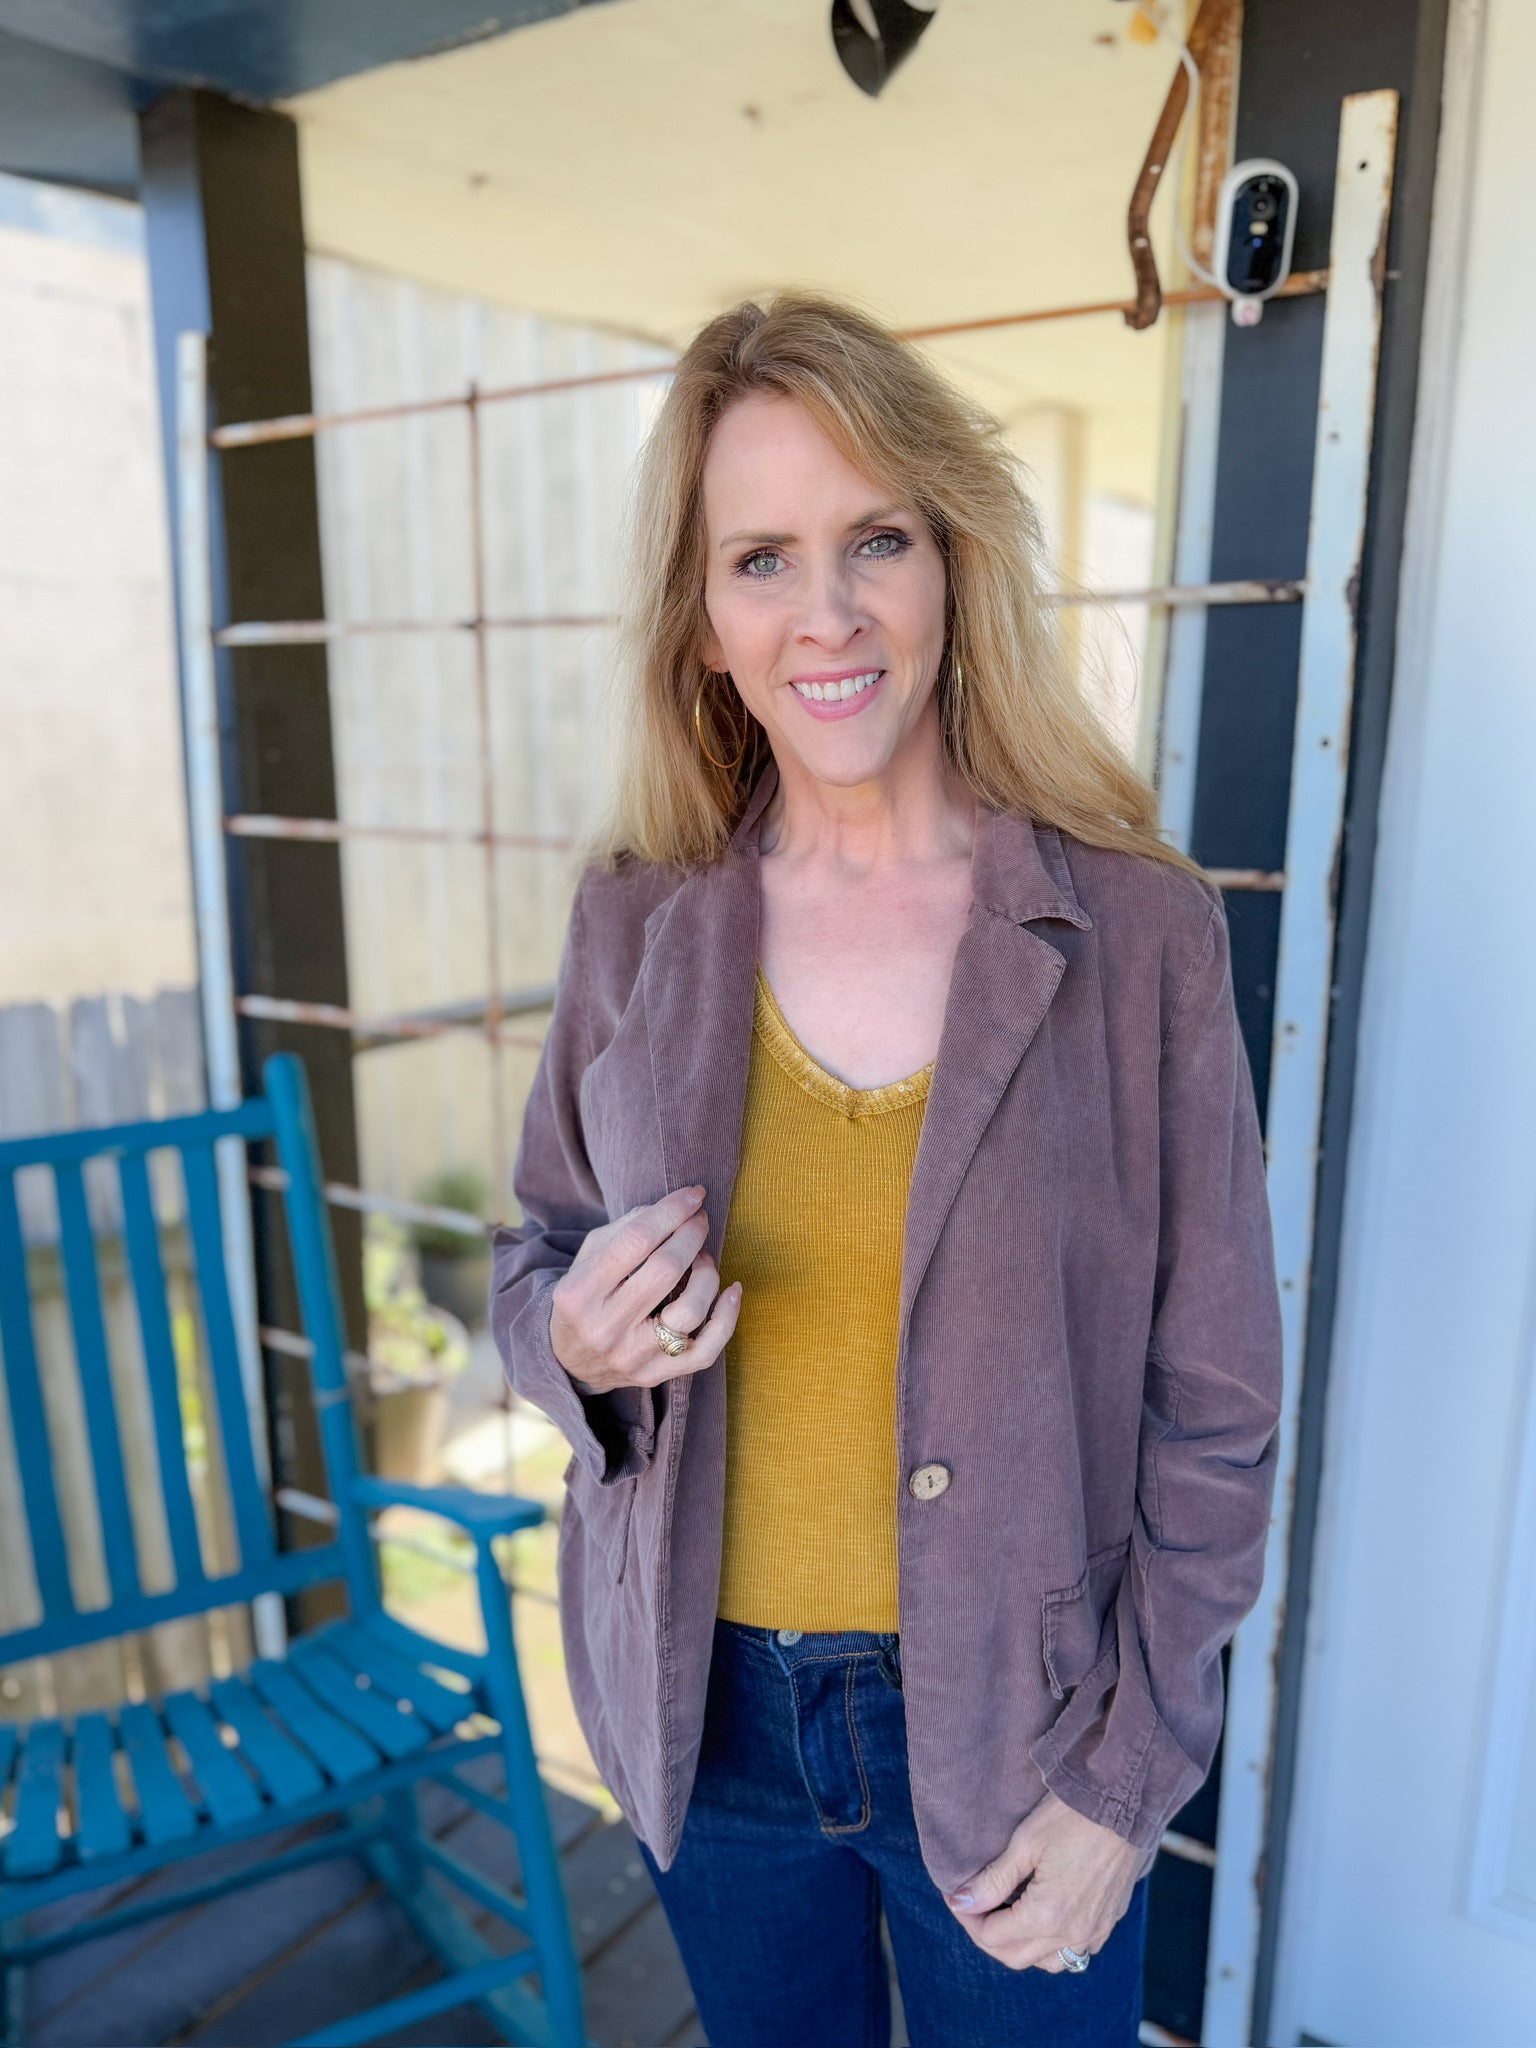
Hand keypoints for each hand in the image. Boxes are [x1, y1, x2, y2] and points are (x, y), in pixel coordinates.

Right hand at [549, 1185, 741, 1396]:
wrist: (570, 1363)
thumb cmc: (585, 1298)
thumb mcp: (587, 1259)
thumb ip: (624, 1229)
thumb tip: (673, 1209)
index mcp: (580, 1293)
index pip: (636, 1241)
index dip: (671, 1212)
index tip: (694, 1195)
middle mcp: (605, 1328)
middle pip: (665, 1271)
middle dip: (691, 1236)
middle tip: (700, 1220)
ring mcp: (633, 1357)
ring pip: (690, 1311)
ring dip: (707, 1273)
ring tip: (703, 1258)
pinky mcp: (657, 1376)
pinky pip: (707, 1351)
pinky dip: (727, 1318)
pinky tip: (731, 1291)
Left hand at [945, 1792, 1143, 1972]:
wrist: (1126, 1802)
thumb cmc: (1072, 1816)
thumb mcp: (1025, 1843)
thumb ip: (993, 1880)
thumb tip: (961, 1902)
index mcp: (1047, 1916)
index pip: (993, 1937)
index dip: (967, 1917)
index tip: (956, 1895)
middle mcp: (1073, 1934)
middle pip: (1016, 1958)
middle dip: (987, 1936)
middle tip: (973, 1905)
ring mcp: (1095, 1931)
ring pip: (1049, 1962)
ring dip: (1021, 1946)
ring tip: (1006, 1914)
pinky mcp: (1109, 1921)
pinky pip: (1076, 1951)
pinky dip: (1052, 1944)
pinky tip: (1043, 1918)